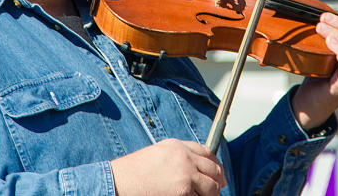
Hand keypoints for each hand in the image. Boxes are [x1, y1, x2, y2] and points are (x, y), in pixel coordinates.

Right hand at [110, 138, 226, 195]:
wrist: (119, 182)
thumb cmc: (133, 173)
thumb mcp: (157, 155)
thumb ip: (177, 157)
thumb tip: (195, 168)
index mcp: (177, 146)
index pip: (207, 152)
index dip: (215, 164)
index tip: (218, 173)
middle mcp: (184, 157)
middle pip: (213, 169)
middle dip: (217, 181)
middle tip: (217, 189)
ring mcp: (186, 174)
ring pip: (212, 187)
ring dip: (210, 194)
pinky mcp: (184, 191)